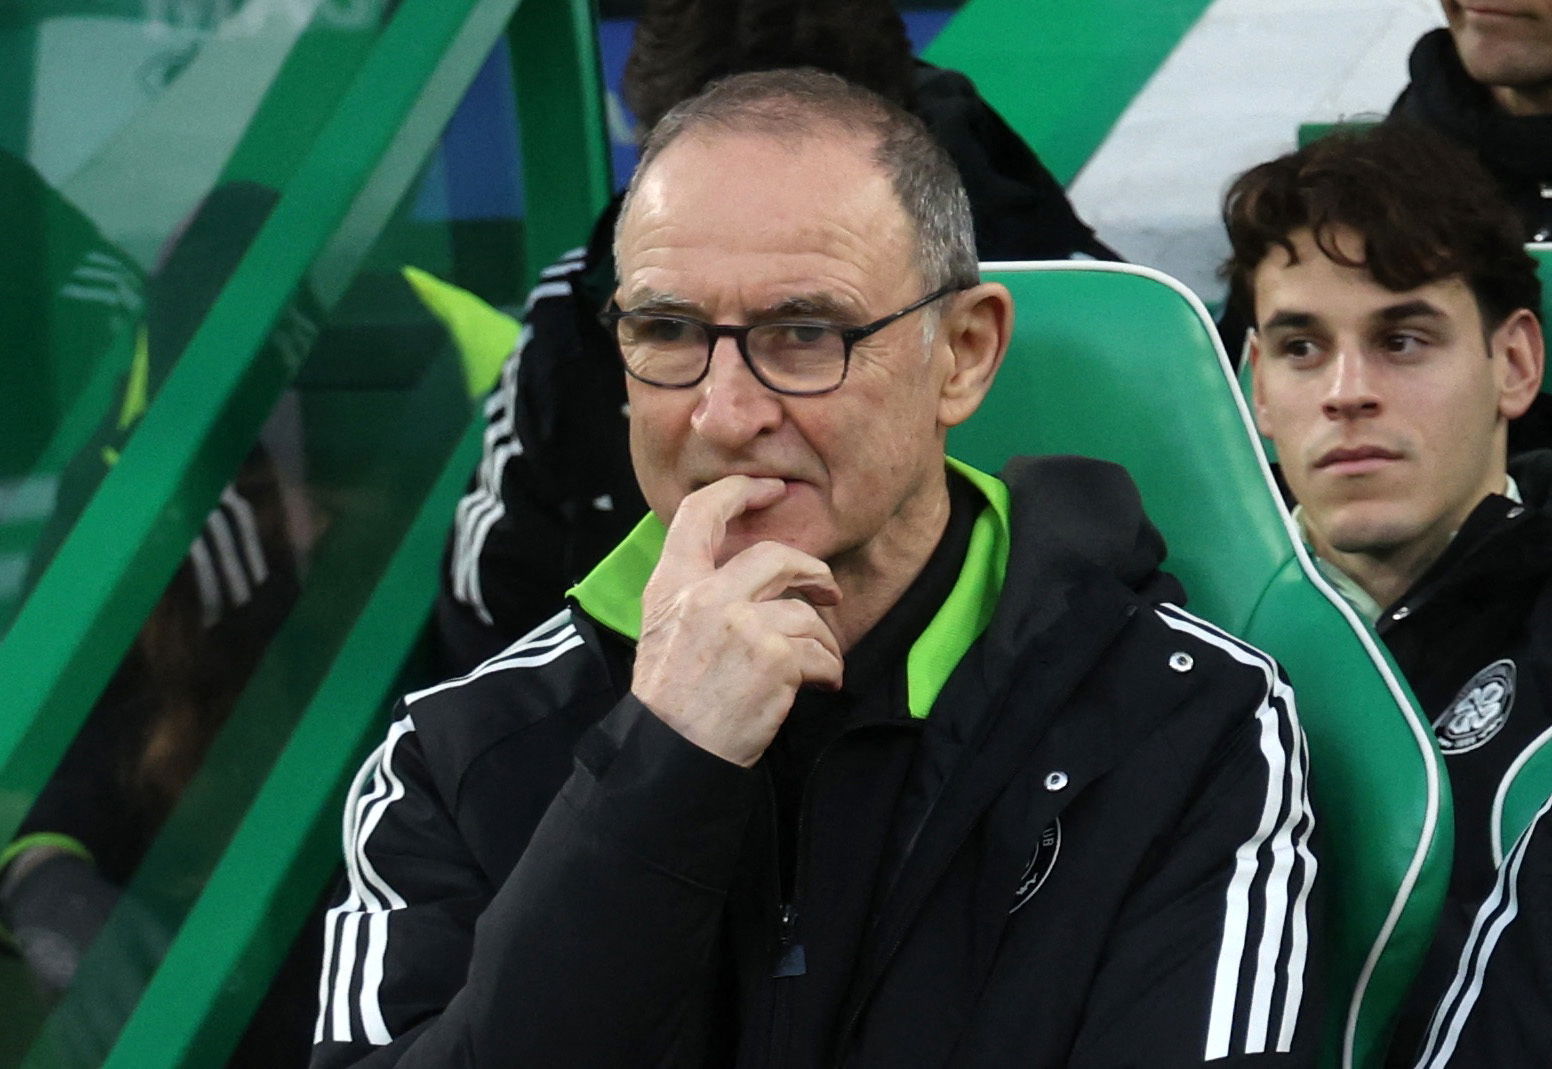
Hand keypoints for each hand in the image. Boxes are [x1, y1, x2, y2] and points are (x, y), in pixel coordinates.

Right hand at [632, 476, 843, 766]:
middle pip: (776, 556)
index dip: (739, 492)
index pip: (700, 514)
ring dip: (821, 642)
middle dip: (813, 570)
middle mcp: (704, 596)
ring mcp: (741, 624)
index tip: (769, 488)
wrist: (671, 753)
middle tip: (829, 589)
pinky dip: (828, 671)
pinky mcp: (774, 658)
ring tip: (817, 667)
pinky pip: (820, 653)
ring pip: (806, 613)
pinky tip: (820, 686)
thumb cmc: (671, 700)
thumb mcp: (663, 630)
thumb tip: (744, 573)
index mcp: (671, 585)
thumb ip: (696, 594)